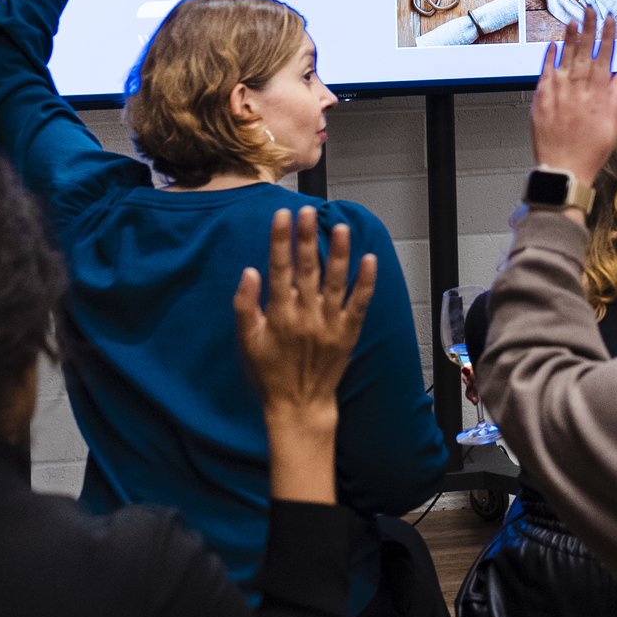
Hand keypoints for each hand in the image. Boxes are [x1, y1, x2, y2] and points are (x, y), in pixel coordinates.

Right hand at [235, 207, 375, 422]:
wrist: (299, 405)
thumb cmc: (270, 374)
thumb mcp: (248, 343)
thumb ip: (246, 307)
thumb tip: (249, 272)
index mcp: (279, 314)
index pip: (278, 269)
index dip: (280, 240)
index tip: (283, 216)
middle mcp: (305, 315)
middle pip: (306, 269)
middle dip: (306, 238)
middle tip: (308, 211)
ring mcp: (329, 323)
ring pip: (335, 282)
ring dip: (338, 254)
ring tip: (341, 227)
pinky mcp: (348, 333)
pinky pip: (360, 304)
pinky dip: (366, 283)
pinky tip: (370, 260)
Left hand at [533, 10, 616, 185]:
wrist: (564, 169)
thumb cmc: (591, 150)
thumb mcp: (614, 123)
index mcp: (598, 92)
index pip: (605, 56)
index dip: (608, 36)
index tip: (611, 19)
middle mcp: (578, 88)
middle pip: (584, 50)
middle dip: (589, 27)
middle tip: (590, 7)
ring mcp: (558, 91)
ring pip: (564, 57)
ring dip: (569, 36)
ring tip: (573, 19)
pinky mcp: (541, 99)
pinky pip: (545, 72)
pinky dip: (548, 57)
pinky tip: (552, 44)